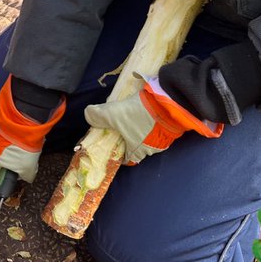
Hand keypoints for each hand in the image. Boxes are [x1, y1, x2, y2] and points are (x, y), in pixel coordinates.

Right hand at [0, 77, 65, 182]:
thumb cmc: (21, 144)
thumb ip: (26, 176)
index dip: (6, 174)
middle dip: (11, 159)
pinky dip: (13, 134)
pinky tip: (24, 134)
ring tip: (25, 144)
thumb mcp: (27, 167)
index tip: (15, 173)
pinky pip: (6, 131)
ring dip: (12, 145)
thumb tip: (27, 177)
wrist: (24, 118)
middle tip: (22, 157)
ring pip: (3, 143)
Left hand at [84, 76, 223, 163]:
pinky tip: (149, 109)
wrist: (172, 102)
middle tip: (123, 124)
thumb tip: (88, 114)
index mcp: (137, 152)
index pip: (126, 159)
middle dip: (131, 137)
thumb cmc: (140, 114)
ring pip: (149, 137)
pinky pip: (159, 127)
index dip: (119, 152)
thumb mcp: (114, 113)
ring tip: (136, 113)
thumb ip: (98, 115)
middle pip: (138, 147)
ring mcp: (164, 139)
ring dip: (143, 128)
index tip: (114, 141)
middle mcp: (152, 150)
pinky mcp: (172, 127)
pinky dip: (153, 120)